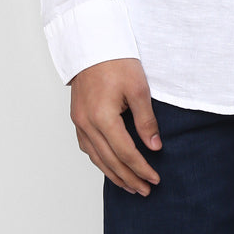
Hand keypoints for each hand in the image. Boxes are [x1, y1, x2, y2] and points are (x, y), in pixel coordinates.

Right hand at [69, 57, 162, 195]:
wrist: (92, 43)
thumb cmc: (116, 60)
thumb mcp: (138, 88)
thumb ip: (146, 120)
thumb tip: (154, 147)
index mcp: (102, 117)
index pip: (125, 153)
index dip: (141, 168)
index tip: (155, 179)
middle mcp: (87, 123)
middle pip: (110, 161)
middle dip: (129, 178)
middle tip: (145, 190)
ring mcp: (79, 121)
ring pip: (97, 158)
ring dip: (114, 174)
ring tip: (130, 186)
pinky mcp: (78, 117)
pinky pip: (88, 147)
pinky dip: (100, 160)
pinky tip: (110, 165)